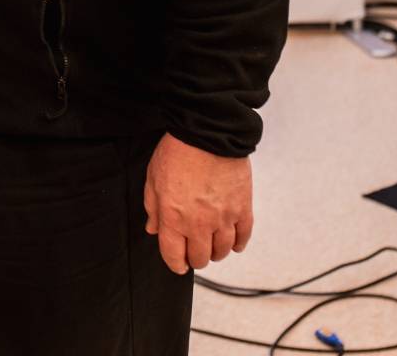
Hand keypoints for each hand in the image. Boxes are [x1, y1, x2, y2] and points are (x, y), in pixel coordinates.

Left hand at [143, 133, 252, 273]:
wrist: (209, 132)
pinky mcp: (242, 208)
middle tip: (194, 251)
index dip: (176, 264)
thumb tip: (153, 229)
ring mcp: (223, 218)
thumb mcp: (153, 179)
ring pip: (222, 251)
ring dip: (216, 252)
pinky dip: (239, 243)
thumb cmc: (178, 151)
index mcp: (173, 218)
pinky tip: (234, 242)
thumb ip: (152, 208)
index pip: (174, 256)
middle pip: (200, 258)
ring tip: (212, 245)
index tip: (178, 264)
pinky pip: (244, 236)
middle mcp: (199, 223)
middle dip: (195, 258)